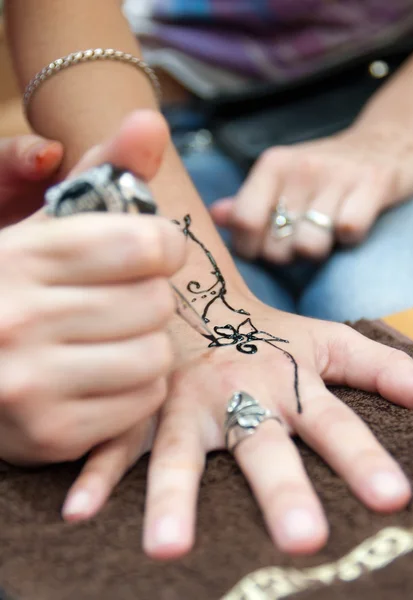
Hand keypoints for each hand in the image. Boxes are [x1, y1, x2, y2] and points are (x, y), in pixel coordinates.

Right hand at [0, 110, 185, 465]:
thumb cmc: (11, 285)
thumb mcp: (42, 220)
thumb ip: (101, 171)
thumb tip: (151, 121)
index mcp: (19, 255)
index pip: (143, 242)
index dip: (161, 246)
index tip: (150, 251)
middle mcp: (17, 319)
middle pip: (155, 302)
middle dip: (148, 298)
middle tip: (120, 300)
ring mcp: (29, 384)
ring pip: (155, 356)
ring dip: (146, 345)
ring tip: (111, 339)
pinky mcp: (47, 436)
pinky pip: (142, 402)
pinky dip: (136, 389)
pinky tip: (102, 377)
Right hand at [64, 294, 412, 556]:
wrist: (200, 298)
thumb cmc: (269, 333)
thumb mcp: (328, 343)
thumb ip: (383, 369)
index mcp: (287, 382)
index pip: (333, 423)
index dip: (363, 457)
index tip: (391, 498)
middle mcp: (238, 394)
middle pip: (262, 443)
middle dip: (281, 489)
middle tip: (302, 539)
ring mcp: (185, 400)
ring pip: (181, 450)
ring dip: (175, 495)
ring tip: (170, 549)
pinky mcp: (142, 405)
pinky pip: (116, 439)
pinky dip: (98, 472)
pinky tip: (80, 512)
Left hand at [211, 122, 412, 262]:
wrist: (388, 141)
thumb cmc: (325, 171)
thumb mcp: (281, 179)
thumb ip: (247, 202)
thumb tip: (213, 216)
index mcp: (272, 165)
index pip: (243, 222)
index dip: (250, 248)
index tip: (263, 248)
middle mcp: (301, 166)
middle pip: (275, 245)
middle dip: (286, 255)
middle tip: (300, 240)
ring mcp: (338, 174)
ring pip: (310, 246)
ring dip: (319, 251)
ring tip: (325, 234)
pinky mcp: (374, 184)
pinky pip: (349, 232)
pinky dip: (350, 239)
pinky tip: (351, 227)